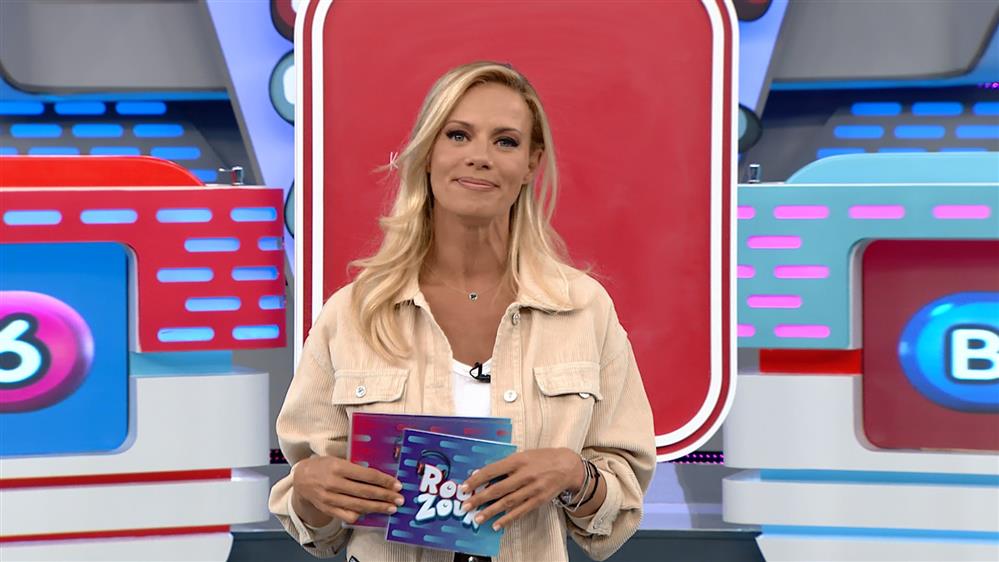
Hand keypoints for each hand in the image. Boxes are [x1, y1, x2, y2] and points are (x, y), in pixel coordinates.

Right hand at [292, 455, 404, 524]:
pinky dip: (360, 515)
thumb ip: (356, 468)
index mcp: (339, 467)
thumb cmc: (323, 466)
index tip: (396, 485)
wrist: (301, 478)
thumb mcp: (338, 460)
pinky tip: (370, 513)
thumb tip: (380, 477)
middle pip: (365, 492)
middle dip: (385, 496)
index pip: (367, 475)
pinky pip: (347, 515)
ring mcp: (330, 498)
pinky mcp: (327, 509)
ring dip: (377, 508)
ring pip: (358, 506)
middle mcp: (334, 483)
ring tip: (390, 508)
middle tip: (399, 499)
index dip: (384, 481)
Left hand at [458, 448, 582, 530]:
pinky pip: (521, 511)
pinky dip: (508, 519)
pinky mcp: (539, 500)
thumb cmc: (542, 458)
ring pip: (508, 502)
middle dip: (480, 498)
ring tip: (477, 518)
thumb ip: (505, 465)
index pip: (493, 470)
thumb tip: (484, 475)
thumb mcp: (523, 455)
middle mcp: (525, 475)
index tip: (464, 487)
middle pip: (498, 489)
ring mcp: (532, 489)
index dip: (477, 479)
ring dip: (491, 511)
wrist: (567, 466)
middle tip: (466, 506)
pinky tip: (497, 524)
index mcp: (518, 460)